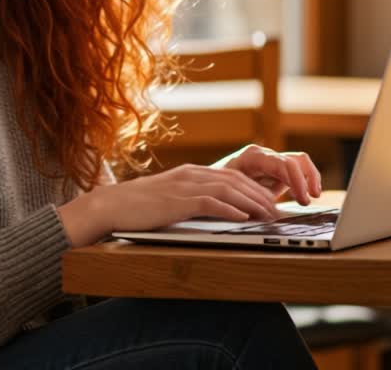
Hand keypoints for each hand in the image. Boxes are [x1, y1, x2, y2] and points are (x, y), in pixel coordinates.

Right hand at [57, 164, 281, 246]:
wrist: (112, 205)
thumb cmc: (140, 206)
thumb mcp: (171, 197)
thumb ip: (192, 198)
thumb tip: (216, 209)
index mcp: (191, 172)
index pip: (231, 175)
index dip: (254, 187)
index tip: (270, 201)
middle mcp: (190, 174)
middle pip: (235, 180)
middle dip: (259, 194)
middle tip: (277, 210)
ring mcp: (183, 186)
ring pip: (227, 189)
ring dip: (251, 202)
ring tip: (267, 215)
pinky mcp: (176, 201)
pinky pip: (209, 202)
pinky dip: (229, 209)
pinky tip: (242, 217)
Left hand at [212, 144, 322, 206]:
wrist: (208, 185)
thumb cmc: (215, 187)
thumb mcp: (227, 190)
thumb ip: (246, 195)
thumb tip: (264, 208)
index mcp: (253, 156)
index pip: (282, 163)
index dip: (297, 180)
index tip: (303, 198)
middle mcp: (265, 155)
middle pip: (295, 161)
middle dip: (305, 181)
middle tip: (307, 201)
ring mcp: (271, 162)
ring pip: (300, 163)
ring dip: (309, 179)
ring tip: (312, 197)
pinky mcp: (276, 172)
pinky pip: (298, 172)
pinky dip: (305, 183)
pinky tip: (305, 197)